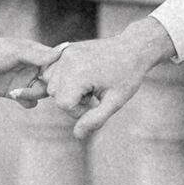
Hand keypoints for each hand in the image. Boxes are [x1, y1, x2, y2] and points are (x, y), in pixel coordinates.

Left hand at [0, 37, 62, 106]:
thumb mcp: (14, 52)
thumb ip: (38, 55)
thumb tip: (62, 53)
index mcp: (36, 52)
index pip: (58, 63)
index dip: (61, 72)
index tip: (53, 78)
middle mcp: (32, 66)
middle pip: (52, 81)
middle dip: (48, 87)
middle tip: (35, 88)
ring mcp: (23, 79)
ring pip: (41, 92)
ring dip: (34, 95)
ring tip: (17, 92)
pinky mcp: (13, 92)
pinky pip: (29, 101)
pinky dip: (27, 101)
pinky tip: (14, 96)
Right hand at [23, 17, 176, 137]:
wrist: (132, 49)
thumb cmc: (127, 76)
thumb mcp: (115, 101)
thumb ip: (95, 119)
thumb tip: (77, 135)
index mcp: (79, 73)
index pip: (63, 105)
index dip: (79, 111)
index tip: (96, 103)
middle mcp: (67, 60)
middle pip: (55, 94)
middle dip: (72, 100)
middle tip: (93, 92)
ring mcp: (64, 53)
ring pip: (51, 84)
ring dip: (65, 89)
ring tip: (88, 84)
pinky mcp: (64, 50)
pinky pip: (51, 71)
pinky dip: (61, 79)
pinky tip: (80, 78)